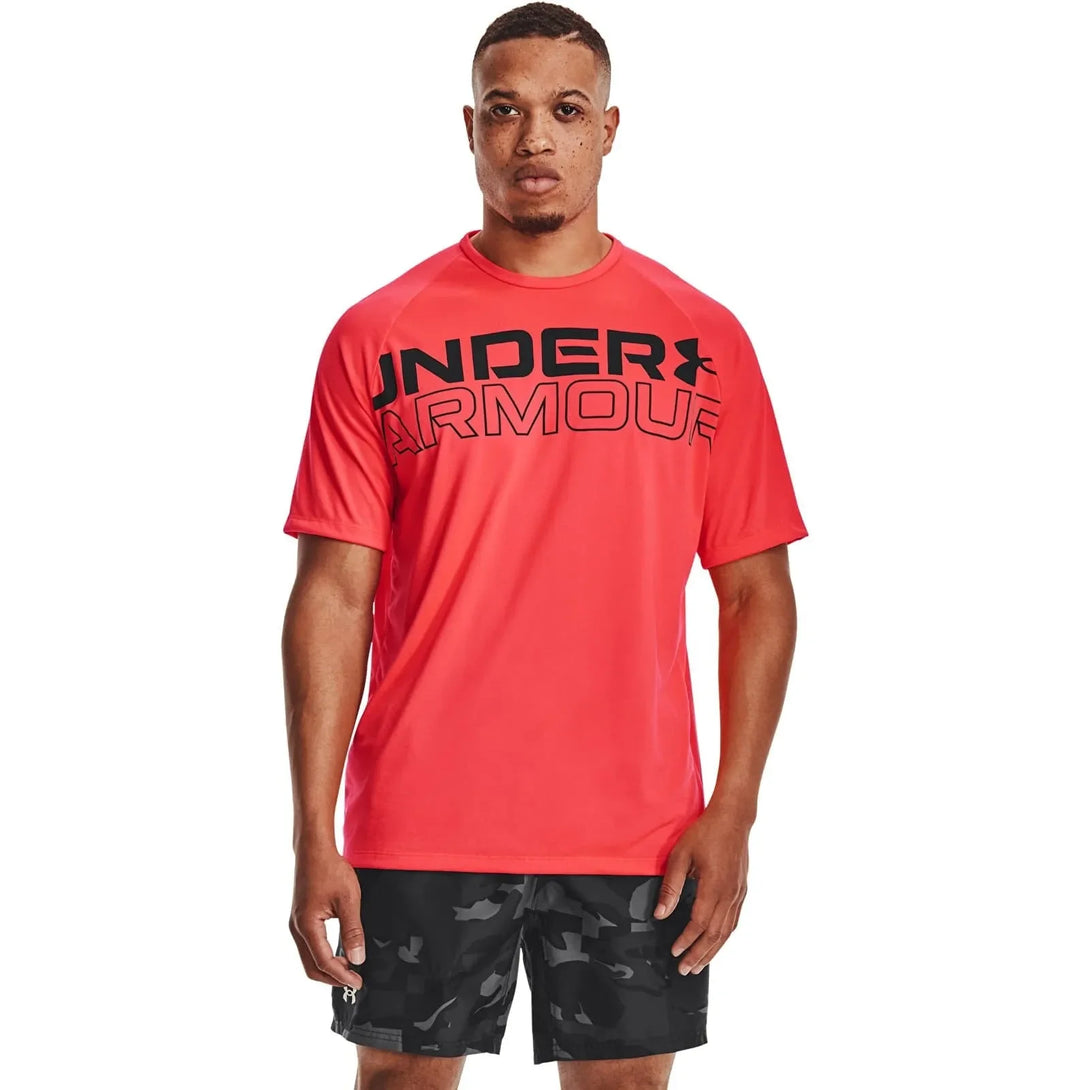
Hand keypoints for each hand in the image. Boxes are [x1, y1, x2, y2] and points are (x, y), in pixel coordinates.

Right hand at [288, 845, 365, 989]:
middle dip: (332, 978)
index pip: (324, 962)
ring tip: (349, 969)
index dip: (342, 976)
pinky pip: (309, 947)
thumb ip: (353, 931)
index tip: (358, 983)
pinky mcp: (300, 919)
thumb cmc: (330, 870)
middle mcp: (297, 928)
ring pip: (309, 958)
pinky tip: (338, 954)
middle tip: (355, 981)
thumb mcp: (348, 900)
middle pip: (312, 967)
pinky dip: (322, 956)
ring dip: (327, 968)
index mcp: (307, 926)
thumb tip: (358, 958)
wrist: (314, 851)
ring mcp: (296, 924)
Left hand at [653, 807, 750, 974]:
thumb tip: (660, 913)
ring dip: (713, 950)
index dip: (686, 941)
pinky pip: (734, 920)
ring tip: (700, 965)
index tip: (675, 953)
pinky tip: (717, 942)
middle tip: (686, 970)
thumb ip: (670, 886)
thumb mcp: (681, 855)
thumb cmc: (705, 833)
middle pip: (714, 934)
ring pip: (727, 931)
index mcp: (713, 887)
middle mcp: (729, 894)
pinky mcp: (742, 890)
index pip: (699, 924)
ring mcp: (738, 894)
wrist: (733, 818)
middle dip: (699, 954)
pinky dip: (724, 936)